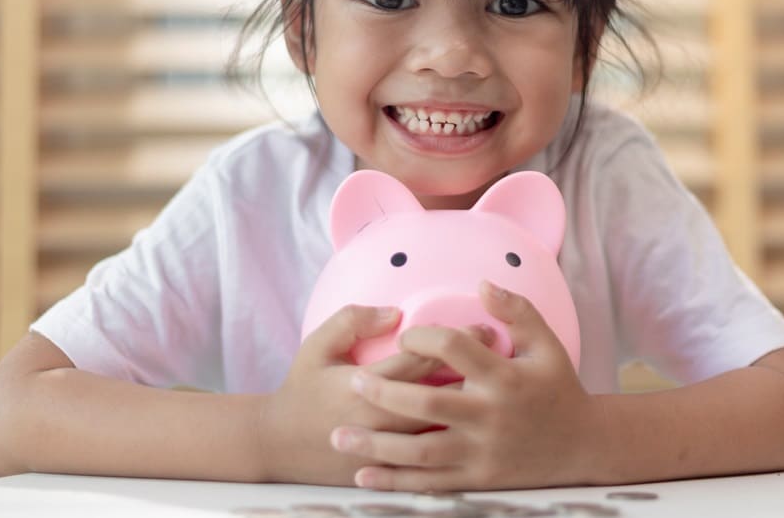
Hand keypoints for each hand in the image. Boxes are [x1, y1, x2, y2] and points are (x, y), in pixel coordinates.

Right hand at [260, 304, 490, 485]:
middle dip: (476, 373)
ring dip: (472, 407)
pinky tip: (478, 424)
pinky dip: (458, 440)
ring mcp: (387, 450)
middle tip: (504, 358)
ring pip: (443, 429)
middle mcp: (382, 421)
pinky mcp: (389, 471)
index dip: (457, 343)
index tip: (486, 328)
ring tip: (500, 388)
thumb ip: (353, 321)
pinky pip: (433, 458)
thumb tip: (395, 312)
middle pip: (442, 395)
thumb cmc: (302, 388)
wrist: (279, 445)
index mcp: (365, 387)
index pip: (422, 362)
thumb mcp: (318, 346)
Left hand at [330, 281, 598, 491]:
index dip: (424, 339)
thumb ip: (517, 311)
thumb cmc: (559, 387)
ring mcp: (482, 452)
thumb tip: (482, 284)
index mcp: (504, 377)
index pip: (455, 351)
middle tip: (353, 383)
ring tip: (340, 434)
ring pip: (421, 451)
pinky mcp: (477, 478)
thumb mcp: (546, 344)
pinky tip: (364, 475)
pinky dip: (396, 481)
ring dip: (377, 444)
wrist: (583, 445)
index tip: (404, 336)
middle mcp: (490, 416)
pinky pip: (430, 483)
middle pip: (427, 405)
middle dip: (385, 394)